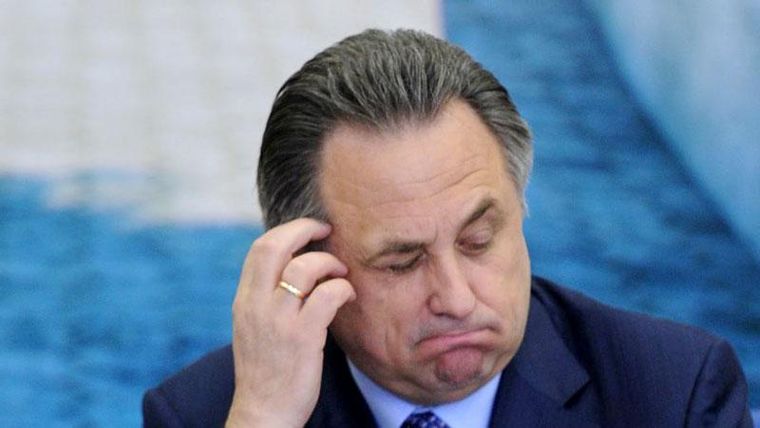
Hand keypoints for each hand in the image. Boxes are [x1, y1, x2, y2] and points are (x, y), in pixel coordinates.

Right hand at [226, 219, 355, 426]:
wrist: (264, 412)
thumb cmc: (267, 370)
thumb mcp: (255, 327)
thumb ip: (267, 297)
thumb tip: (295, 265)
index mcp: (244, 301)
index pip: (259, 249)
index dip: (287, 231)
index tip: (309, 231)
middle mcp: (256, 306)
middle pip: (275, 246)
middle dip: (304, 229)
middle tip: (326, 231)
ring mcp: (278, 321)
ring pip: (304, 268)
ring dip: (329, 262)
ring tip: (340, 273)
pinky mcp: (302, 337)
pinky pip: (327, 295)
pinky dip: (342, 288)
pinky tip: (347, 295)